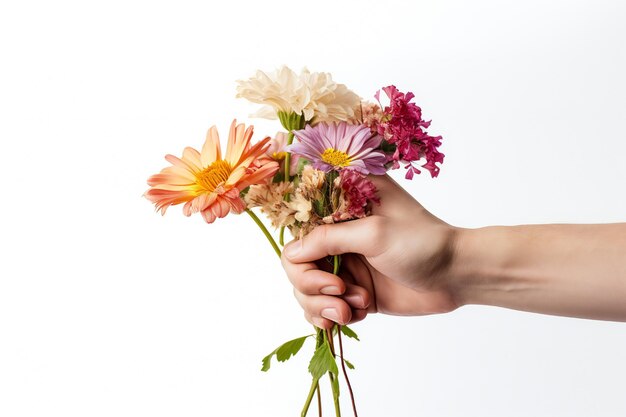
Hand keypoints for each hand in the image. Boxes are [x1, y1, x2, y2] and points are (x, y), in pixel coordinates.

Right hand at [281, 174, 460, 328]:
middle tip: (339, 292)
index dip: (300, 248)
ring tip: (353, 307)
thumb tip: (291, 252)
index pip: (297, 223)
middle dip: (310, 284)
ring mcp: (344, 262)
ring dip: (323, 304)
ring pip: (304, 288)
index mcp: (343, 205)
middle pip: (295, 262)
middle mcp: (338, 232)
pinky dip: (331, 316)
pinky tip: (354, 315)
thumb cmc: (424, 243)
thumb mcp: (375, 234)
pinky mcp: (352, 289)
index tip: (321, 264)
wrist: (458, 276)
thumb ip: (329, 239)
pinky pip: (321, 306)